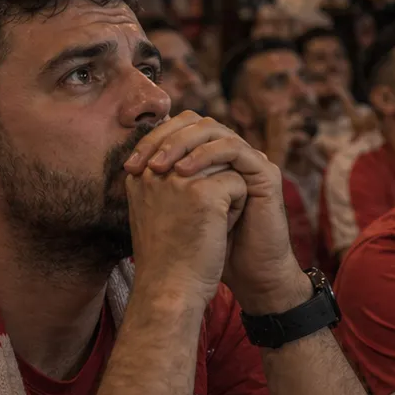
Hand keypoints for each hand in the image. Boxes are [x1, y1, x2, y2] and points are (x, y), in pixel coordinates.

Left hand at [125, 113, 308, 313]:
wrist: (243, 271)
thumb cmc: (206, 247)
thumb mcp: (176, 210)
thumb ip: (162, 185)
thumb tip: (129, 165)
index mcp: (210, 158)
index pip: (180, 129)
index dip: (153, 140)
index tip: (129, 165)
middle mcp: (230, 154)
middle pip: (196, 123)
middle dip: (166, 138)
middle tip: (146, 161)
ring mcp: (250, 160)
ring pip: (214, 131)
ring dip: (183, 144)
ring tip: (161, 166)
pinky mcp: (266, 172)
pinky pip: (234, 150)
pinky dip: (207, 156)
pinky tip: (185, 173)